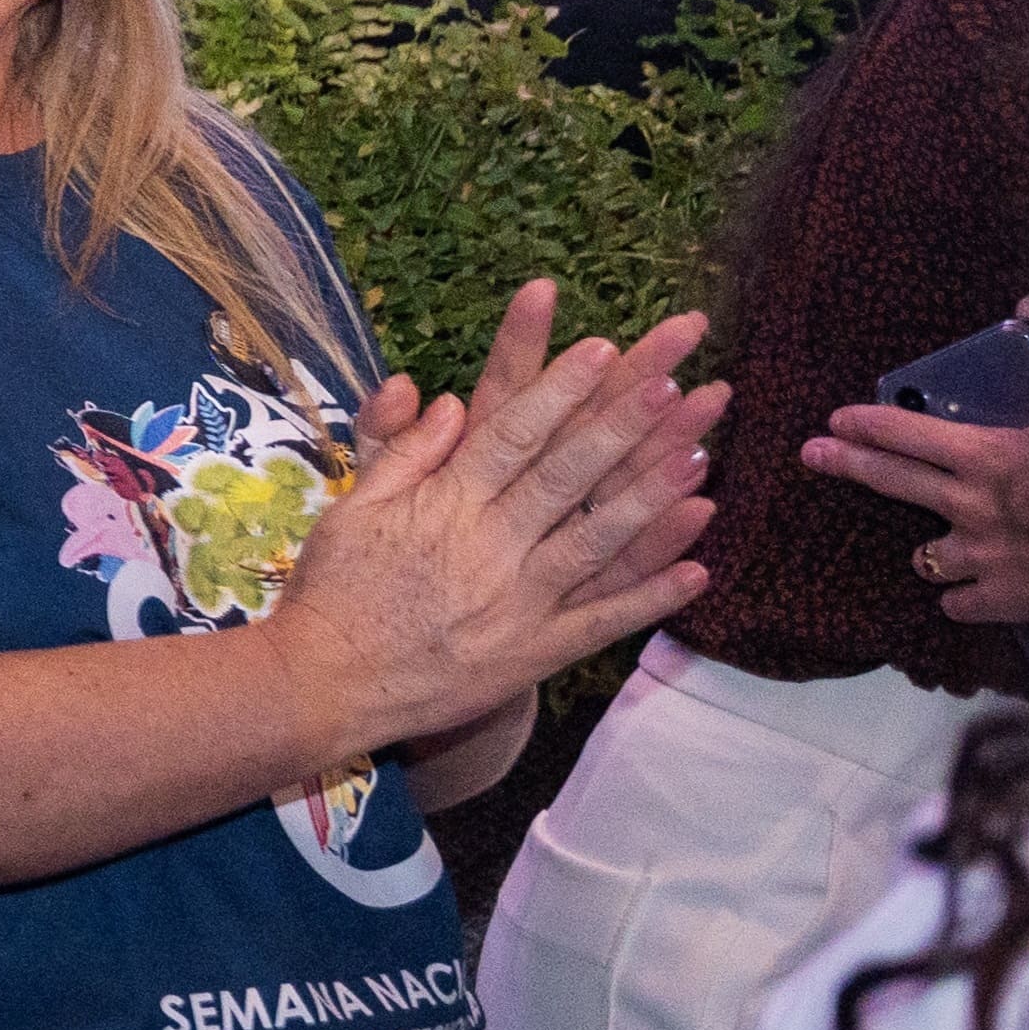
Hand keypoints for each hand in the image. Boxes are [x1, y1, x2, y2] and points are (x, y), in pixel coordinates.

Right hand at [263, 289, 723, 761]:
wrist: (326, 683)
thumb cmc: (334, 589)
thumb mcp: (353, 507)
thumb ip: (403, 452)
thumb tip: (452, 400)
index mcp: (444, 505)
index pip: (513, 432)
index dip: (561, 388)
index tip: (603, 347)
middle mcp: (489, 547)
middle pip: (566, 476)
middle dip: (622, 426)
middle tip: (673, 382)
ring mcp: (519, 602)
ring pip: (597, 543)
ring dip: (652, 501)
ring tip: (702, 459)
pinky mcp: (534, 652)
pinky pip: (603, 622)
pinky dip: (652, 598)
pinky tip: (700, 570)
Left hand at [804, 301, 1028, 626]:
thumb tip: (1026, 300)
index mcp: (990, 456)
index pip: (905, 432)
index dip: (868, 423)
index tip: (836, 419)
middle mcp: (973, 507)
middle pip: (891, 483)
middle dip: (847, 466)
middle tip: (811, 455)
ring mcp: (986, 559)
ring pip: (924, 558)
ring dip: (929, 551)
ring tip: (930, 545)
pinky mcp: (1009, 601)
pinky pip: (959, 605)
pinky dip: (963, 598)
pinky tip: (968, 591)